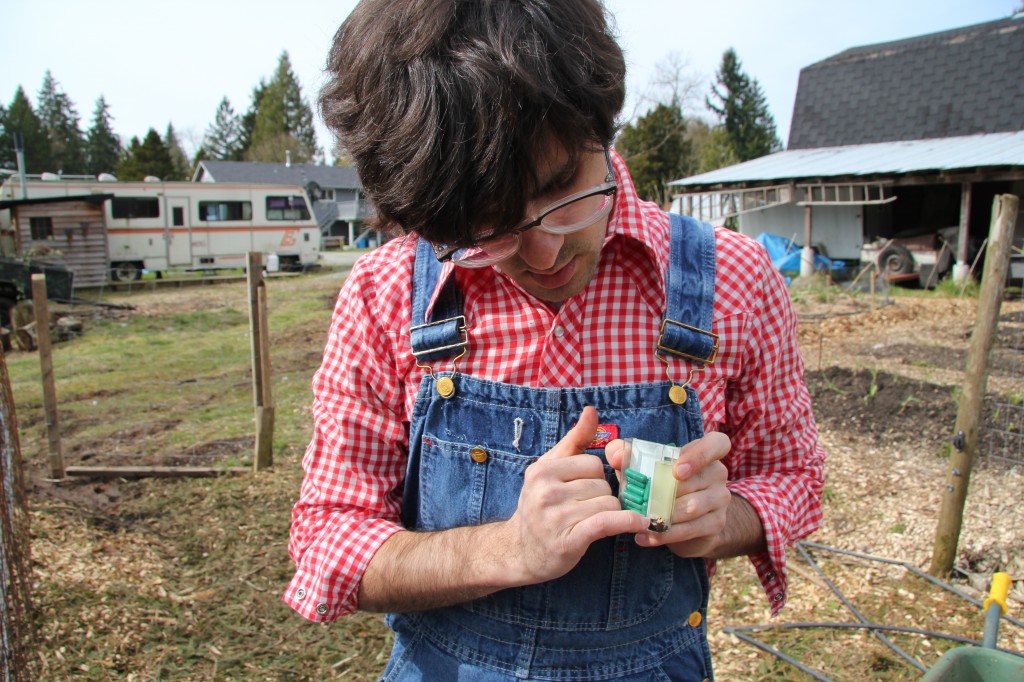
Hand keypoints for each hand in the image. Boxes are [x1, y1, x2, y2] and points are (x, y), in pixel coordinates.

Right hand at [501, 406, 648, 585]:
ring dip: (610, 513)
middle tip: (586, 508)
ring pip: (609, 503)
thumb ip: (574, 440)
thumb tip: (591, 411)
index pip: (593, 464)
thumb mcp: (550, 469)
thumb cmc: (539, 506)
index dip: (596, 477)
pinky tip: (640, 523)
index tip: (585, 489)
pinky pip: (608, 522)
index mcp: (543, 470)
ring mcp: (556, 517)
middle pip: (602, 485)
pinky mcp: (569, 540)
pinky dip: (629, 522)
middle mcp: (546, 491)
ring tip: (593, 520)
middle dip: (602, 496)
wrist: (520, 551)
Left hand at [606, 432, 732, 557]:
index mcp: (705, 453)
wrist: (686, 521)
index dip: (700, 455)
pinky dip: (664, 534)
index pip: (718, 443)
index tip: (676, 471)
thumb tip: (616, 455)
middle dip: (663, 493)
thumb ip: (627, 455)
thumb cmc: (663, 485)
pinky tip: (645, 537)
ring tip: (639, 521)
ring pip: (691, 508)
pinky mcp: (716, 523)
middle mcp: (717, 474)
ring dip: (662, 516)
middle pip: (693, 482)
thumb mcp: (644, 468)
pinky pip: (689, 529)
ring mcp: (720, 499)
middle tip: (640, 502)